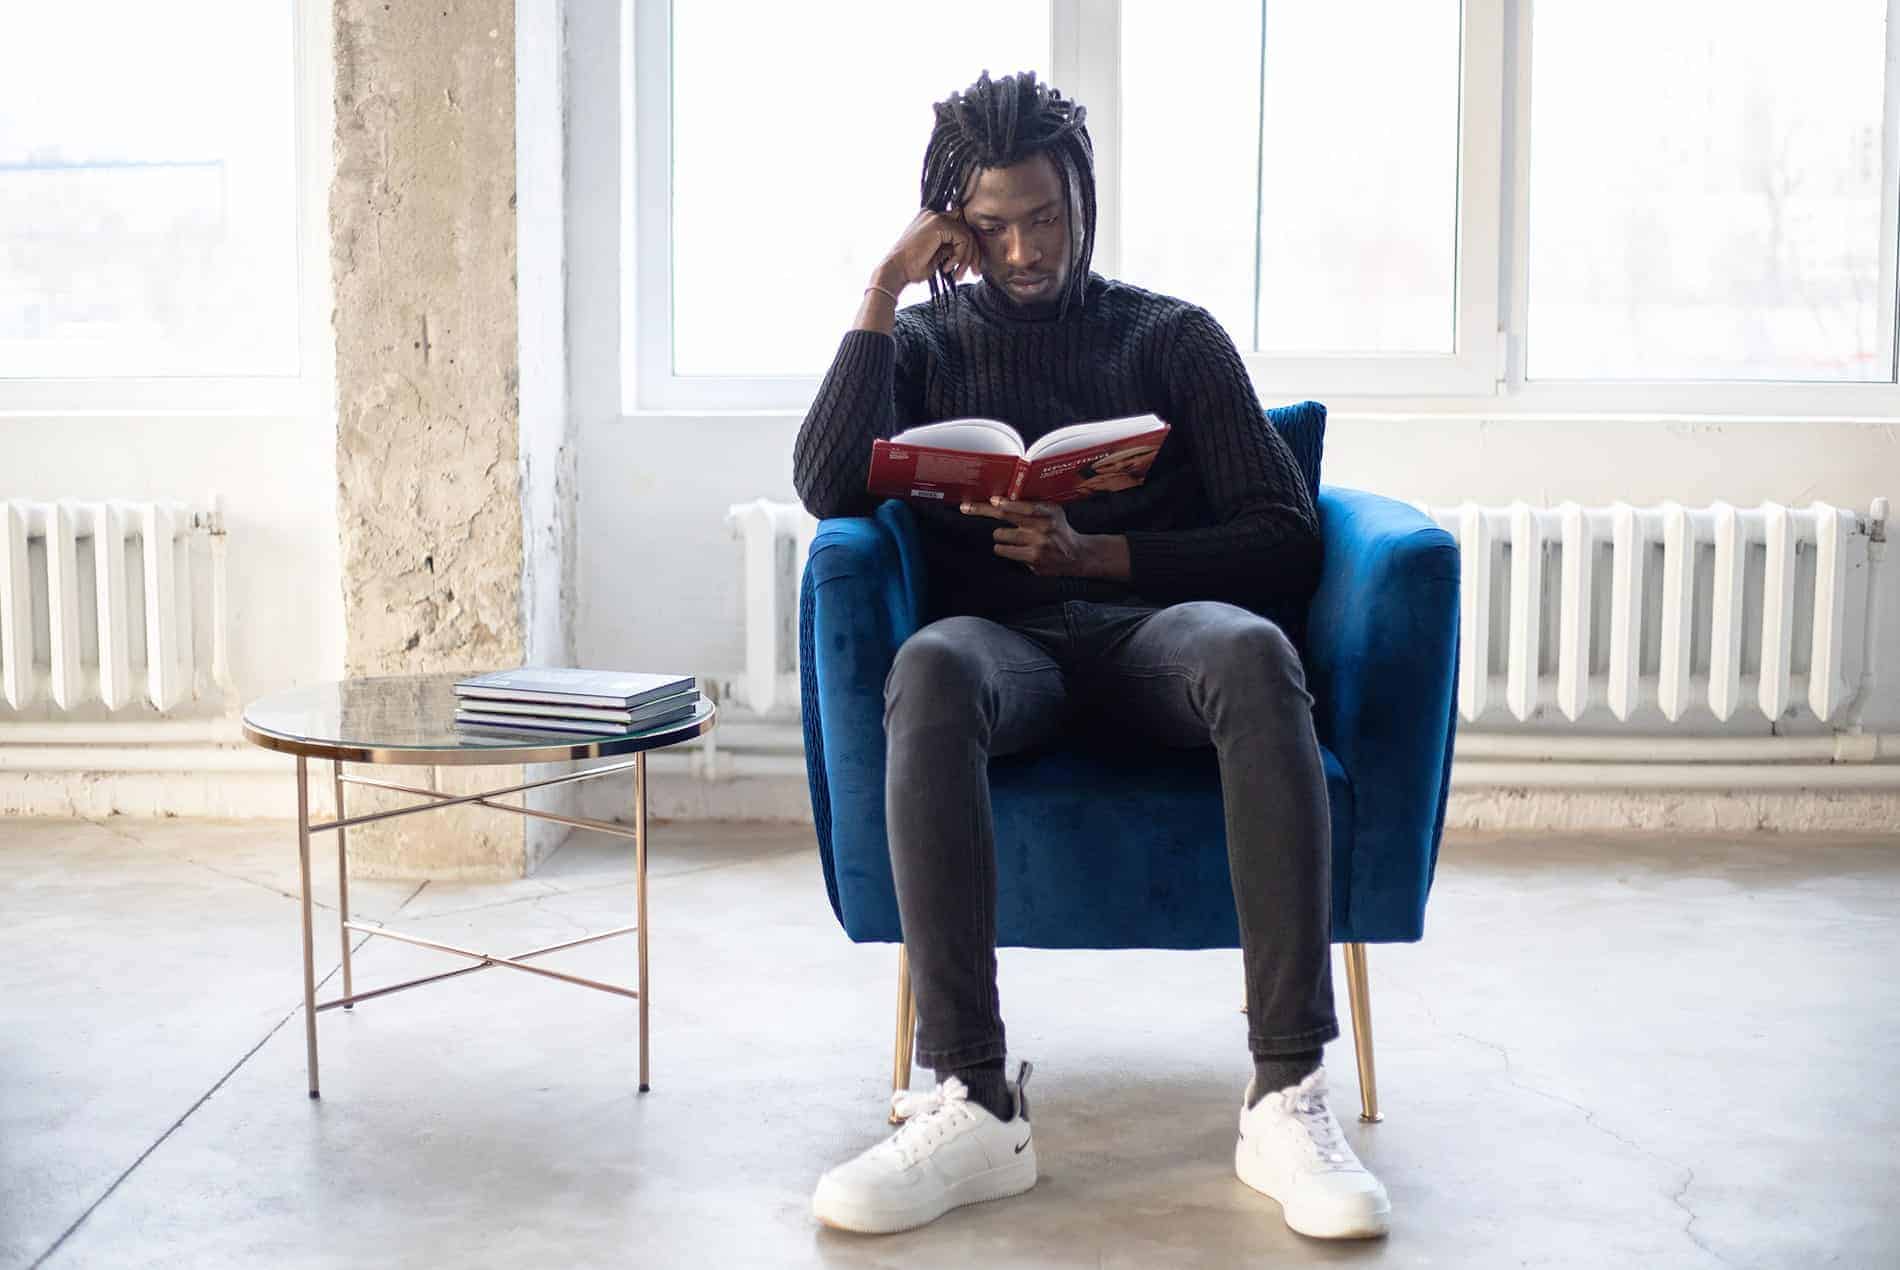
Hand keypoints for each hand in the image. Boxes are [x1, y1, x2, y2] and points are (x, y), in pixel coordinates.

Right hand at [877, 208, 980, 291]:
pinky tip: (946, 267)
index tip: (970, 267)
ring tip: (958, 274)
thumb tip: (970, 247)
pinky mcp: (938, 224)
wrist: (895, 271)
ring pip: (967, 235)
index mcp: (931, 219)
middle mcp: (933, 214)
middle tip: (974, 273)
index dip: (969, 247)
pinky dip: (960, 256)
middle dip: (974, 253)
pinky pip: (963, 239)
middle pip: (966, 229)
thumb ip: (952, 246)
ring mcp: (935, 217)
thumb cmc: (912, 267)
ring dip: (967, 258)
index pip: (960, 227)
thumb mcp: (938, 255)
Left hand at [961, 496, 1098, 576]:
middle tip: (965, 508)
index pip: (1025, 506)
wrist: (1077, 555)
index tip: (993, 501)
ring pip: (1000, 536)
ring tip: (1010, 537)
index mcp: (1049, 512)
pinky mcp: (1032, 561)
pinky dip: (1004, 549)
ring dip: (999, 536)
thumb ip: (1032, 505)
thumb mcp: (1052, 511)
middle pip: (1005, 517)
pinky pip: (1005, 552)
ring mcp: (1037, 546)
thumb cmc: (1059, 529)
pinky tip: (1015, 549)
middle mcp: (1043, 528)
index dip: (1007, 504)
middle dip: (981, 511)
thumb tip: (1001, 500)